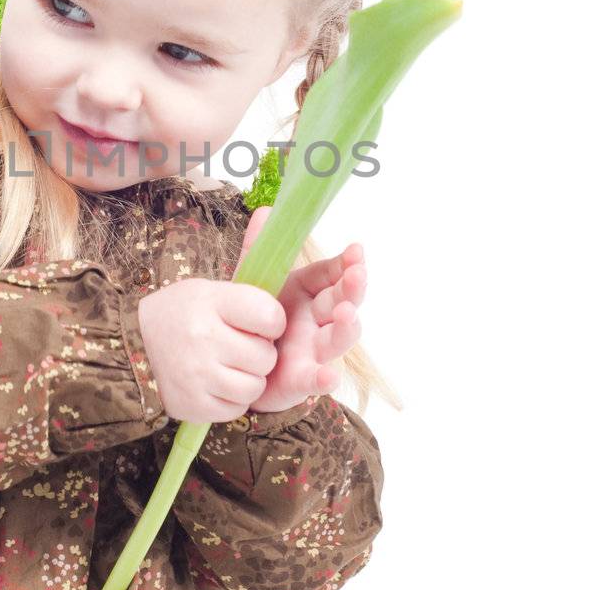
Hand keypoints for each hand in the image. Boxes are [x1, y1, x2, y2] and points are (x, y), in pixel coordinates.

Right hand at [137, 269, 285, 424]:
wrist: (129, 344)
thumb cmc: (179, 315)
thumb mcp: (207, 292)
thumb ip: (245, 300)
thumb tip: (283, 319)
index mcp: (211, 302)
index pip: (270, 316)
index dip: (272, 322)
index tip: (260, 325)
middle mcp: (204, 339)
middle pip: (266, 357)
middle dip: (260, 354)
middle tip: (240, 349)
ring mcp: (198, 375)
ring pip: (254, 387)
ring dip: (249, 380)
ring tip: (231, 368)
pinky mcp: (193, 405)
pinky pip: (236, 409)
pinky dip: (232, 399)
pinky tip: (217, 384)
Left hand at [240, 206, 365, 413]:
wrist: (232, 364)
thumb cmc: (250, 321)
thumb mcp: (251, 283)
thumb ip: (258, 249)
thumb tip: (266, 210)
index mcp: (306, 292)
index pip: (331, 274)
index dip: (345, 263)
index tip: (356, 250)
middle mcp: (316, 320)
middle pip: (341, 301)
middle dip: (353, 288)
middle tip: (358, 274)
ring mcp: (312, 350)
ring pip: (337, 338)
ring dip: (346, 327)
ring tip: (346, 313)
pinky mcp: (301, 380)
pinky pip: (316, 379)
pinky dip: (325, 379)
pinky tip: (329, 376)